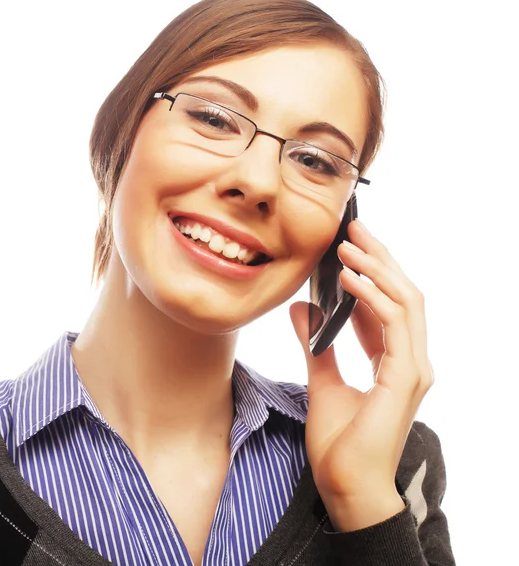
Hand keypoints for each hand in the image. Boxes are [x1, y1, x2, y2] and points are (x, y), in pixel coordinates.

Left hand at [289, 219, 433, 530]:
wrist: (345, 488)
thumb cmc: (339, 443)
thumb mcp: (322, 381)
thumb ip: (315, 344)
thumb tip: (302, 308)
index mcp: (394, 360)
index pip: (389, 303)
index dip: (371, 271)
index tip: (349, 245)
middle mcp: (410, 360)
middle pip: (404, 292)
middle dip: (380, 257)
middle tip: (353, 228)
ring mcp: (413, 368)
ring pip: (406, 301)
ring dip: (377, 268)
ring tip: (348, 245)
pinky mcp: (406, 377)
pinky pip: (395, 323)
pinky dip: (374, 296)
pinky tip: (349, 277)